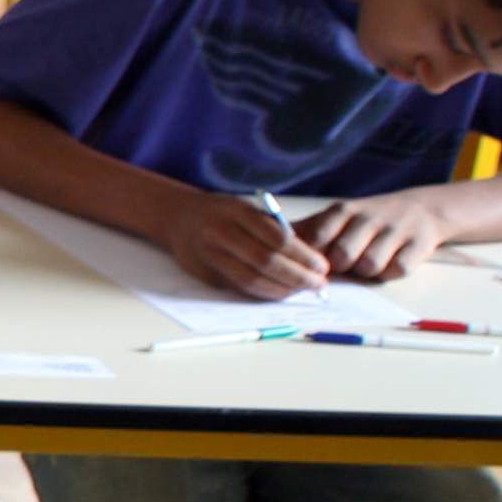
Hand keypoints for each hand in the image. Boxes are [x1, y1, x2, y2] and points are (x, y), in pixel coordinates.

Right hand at [161, 191, 331, 298]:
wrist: (178, 217)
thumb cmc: (223, 213)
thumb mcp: (247, 209)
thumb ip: (273, 229)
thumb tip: (310, 260)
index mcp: (235, 210)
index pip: (277, 238)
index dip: (303, 256)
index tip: (322, 266)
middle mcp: (219, 231)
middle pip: (265, 261)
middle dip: (297, 276)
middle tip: (319, 284)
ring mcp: (208, 253)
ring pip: (251, 279)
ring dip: (282, 289)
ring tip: (303, 290)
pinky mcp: (203, 273)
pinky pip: (238, 287)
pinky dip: (264, 292)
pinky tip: (280, 292)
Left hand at [298, 187, 451, 280]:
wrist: (422, 209)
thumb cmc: (367, 220)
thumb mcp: (335, 217)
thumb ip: (305, 230)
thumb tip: (266, 240)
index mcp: (342, 211)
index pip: (316, 238)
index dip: (311, 258)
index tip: (312, 265)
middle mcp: (368, 217)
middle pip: (342, 256)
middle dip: (340, 267)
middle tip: (345, 263)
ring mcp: (395, 230)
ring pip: (369, 267)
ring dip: (365, 272)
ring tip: (368, 261)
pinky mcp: (418, 246)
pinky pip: (396, 271)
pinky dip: (390, 273)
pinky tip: (390, 262)